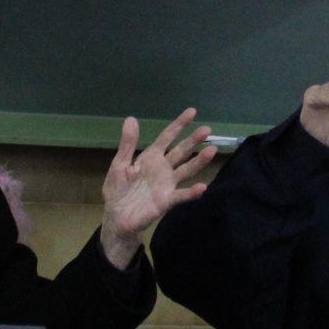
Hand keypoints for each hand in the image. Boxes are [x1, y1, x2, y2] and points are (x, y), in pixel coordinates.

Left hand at [100, 108, 215, 269]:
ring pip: (186, 170)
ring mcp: (167, 184)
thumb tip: (131, 118)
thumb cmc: (118, 190)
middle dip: (194, 140)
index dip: (179, 124)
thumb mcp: (119, 164)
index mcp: (151, 157)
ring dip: (199, 161)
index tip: (192, 112)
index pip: (168, 137)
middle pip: (181, 151)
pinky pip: (181, 195)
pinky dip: (191, 192)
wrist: (116, 217)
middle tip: (207, 130)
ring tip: (212, 150)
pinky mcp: (166, 200)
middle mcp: (163, 168)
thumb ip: (127, 144)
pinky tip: (202, 187)